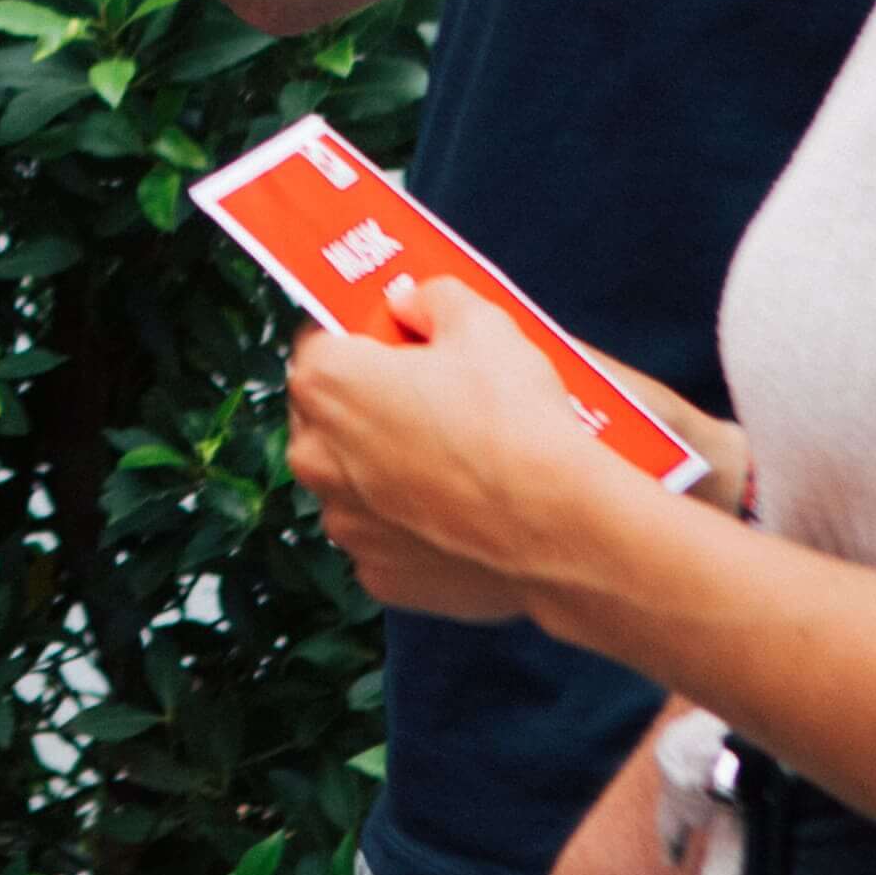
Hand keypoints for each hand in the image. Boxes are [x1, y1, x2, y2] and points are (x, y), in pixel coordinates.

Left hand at [284, 279, 633, 629]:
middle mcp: (314, 456)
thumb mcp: (484, 325)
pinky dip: (410, 526)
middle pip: (329, 414)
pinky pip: (384, 537)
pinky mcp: (376, 575)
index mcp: (325, 383)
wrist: (560, 529)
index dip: (364, 337)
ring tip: (454, 463)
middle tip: (432, 402)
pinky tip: (459, 514)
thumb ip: (434, 298)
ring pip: (354, 481)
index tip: (399, 344)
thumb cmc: (515, 420)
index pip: (321, 341)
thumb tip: (411, 302)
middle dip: (368, 404)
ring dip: (385, 469)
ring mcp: (343, 523)